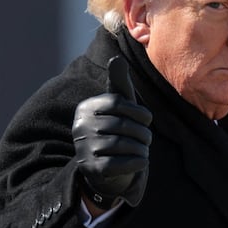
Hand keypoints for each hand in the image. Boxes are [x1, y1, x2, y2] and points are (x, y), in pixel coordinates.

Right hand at [72, 56, 151, 207]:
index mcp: (86, 108)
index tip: (146, 120)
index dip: (139, 112)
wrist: (105, 168)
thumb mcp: (118, 107)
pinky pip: (122, 163)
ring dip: (141, 148)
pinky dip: (138, 162)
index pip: (118, 103)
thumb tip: (116, 59)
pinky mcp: (91, 169)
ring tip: (143, 149)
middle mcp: (80, 127)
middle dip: (143, 133)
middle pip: (123, 125)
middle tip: (147, 139)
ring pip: (124, 145)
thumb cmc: (116, 130)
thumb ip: (119, 84)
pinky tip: (140, 161)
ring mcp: (83, 149)